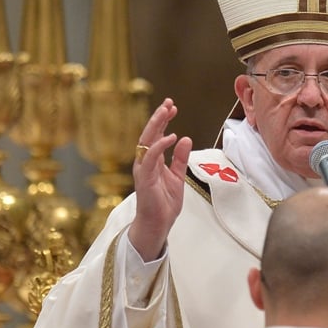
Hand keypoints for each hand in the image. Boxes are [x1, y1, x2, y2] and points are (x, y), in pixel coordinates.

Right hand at [128, 98, 192, 261]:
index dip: (163, 121)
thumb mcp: (178, 176)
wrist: (158, 224)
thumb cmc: (164, 203)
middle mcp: (145, 162)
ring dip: (156, 126)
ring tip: (166, 112)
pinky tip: (170, 137)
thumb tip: (185, 138)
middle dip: (158, 117)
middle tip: (168, 103)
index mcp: (153, 161)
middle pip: (149, 134)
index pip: (156, 136)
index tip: (172, 107)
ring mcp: (143, 170)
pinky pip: (150, 159)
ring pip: (146, 142)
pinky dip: (159, 146)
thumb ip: (180, 158)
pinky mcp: (144, 179)